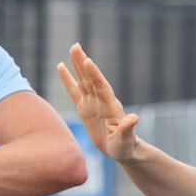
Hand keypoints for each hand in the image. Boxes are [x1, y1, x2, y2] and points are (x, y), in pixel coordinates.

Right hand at [57, 43, 139, 161]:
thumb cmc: (124, 146)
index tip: (87, 61)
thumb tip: (134, 118)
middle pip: (90, 79)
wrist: (121, 149)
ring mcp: (92, 102)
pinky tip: (61, 66)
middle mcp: (101, 100)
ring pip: (83, 80)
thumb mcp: (125, 141)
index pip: (101, 88)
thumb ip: (127, 129)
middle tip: (76, 46)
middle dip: (83, 63)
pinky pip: (74, 91)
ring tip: (73, 48)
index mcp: (110, 107)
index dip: (94, 75)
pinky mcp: (84, 107)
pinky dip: (67, 79)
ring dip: (77, 65)